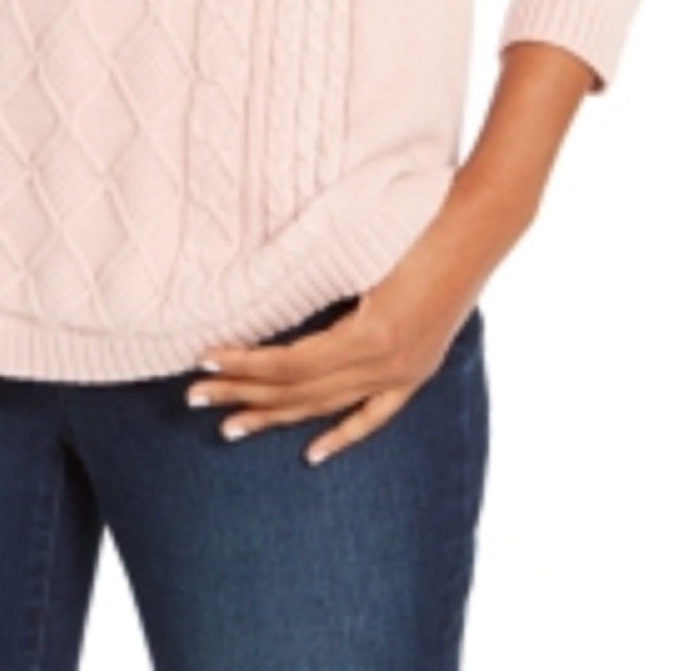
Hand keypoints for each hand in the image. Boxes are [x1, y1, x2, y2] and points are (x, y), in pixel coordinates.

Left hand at [185, 175, 531, 465]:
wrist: (480, 223)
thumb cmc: (415, 219)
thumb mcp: (360, 248)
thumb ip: (318, 279)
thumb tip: (259, 296)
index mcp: (371, 334)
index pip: (291, 364)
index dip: (245, 364)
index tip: (203, 359)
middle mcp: (387, 363)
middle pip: (300, 390)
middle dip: (244, 394)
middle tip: (195, 398)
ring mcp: (406, 371)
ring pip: (328, 404)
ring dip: (277, 416)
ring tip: (231, 428)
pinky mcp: (419, 369)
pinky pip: (375, 413)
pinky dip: (343, 433)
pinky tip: (313, 454)